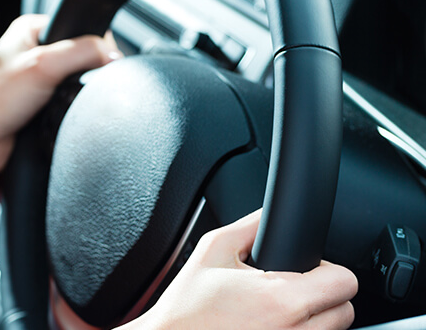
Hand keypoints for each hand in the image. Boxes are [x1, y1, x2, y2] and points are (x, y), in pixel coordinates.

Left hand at [0, 14, 121, 182]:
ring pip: (77, 82)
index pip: (82, 29)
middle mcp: (34, 51)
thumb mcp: (43, 65)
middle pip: (82, 56)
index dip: (97, 46)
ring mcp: (38, 79)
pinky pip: (69, 103)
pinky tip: (59, 114)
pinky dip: (70, 109)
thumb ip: (83, 52)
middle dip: (86, 73)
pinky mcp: (40, 105)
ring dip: (76, 94)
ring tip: (60, 102)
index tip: (100, 63)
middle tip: (71, 86)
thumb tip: (114, 55)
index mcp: (32, 29)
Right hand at [121, 210, 357, 329]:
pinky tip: (271, 327)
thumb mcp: (212, 250)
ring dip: (314, 321)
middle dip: (323, 297)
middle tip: (290, 292)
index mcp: (281, 299)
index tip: (311, 271)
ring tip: (277, 313)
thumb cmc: (186, 307)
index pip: (345, 282)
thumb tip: (270, 213)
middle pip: (346, 311)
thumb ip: (250, 225)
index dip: (329, 271)